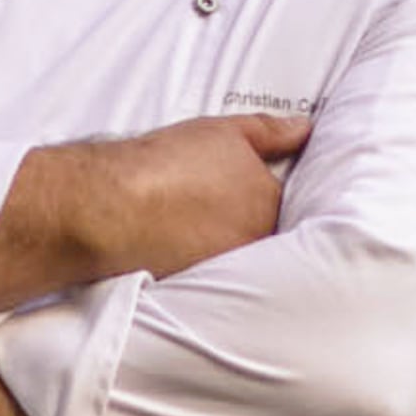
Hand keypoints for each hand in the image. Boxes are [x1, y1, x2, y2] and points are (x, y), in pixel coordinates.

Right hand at [59, 111, 309, 284]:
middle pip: (256, 228)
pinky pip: (207, 270)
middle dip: (234, 217)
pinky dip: (193, 258)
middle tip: (199, 203)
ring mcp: (228, 265)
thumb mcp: (223, 131)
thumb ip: (269, 131)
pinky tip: (172, 242)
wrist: (111, 206)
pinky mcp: (200, 286)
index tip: (222, 186)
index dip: (247, 190)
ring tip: (183, 221)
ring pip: (232, 250)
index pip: (274, 198)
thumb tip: (303, 128)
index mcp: (268, 200)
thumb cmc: (164, 164)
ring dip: (215, 239)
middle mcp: (256, 239)